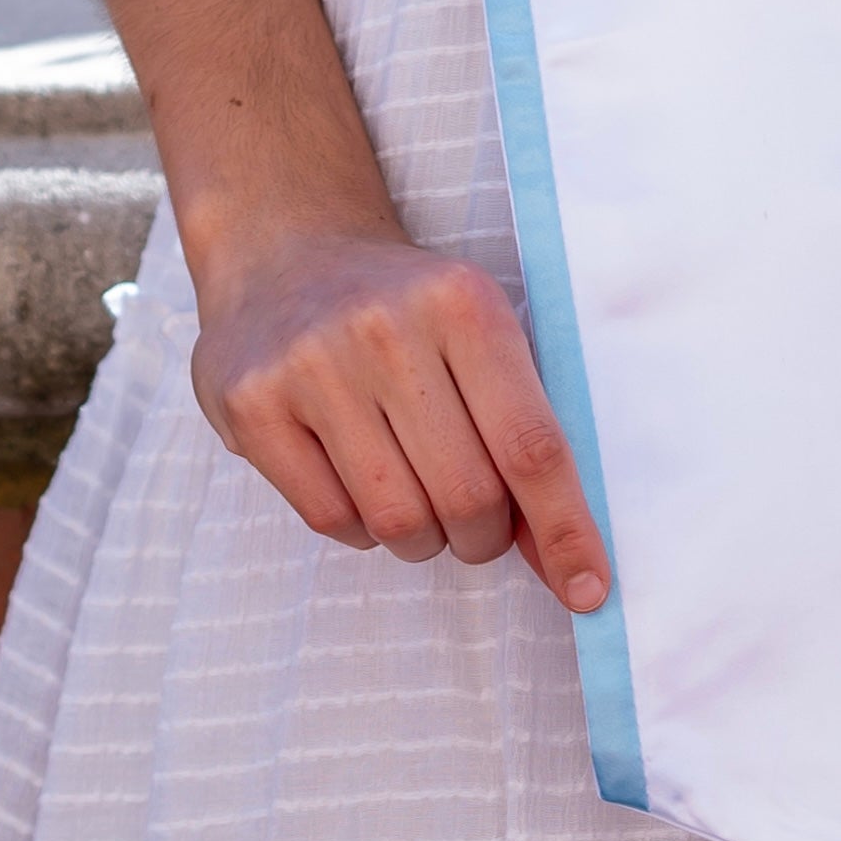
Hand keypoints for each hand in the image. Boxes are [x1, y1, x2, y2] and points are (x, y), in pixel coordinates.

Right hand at [191, 221, 615, 615]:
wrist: (287, 251)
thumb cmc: (406, 312)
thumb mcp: (478, 334)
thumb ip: (525, 436)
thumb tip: (571, 564)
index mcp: (463, 302)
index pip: (531, 444)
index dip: (564, 528)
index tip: (588, 589)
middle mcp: (385, 327)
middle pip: (467, 496)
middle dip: (484, 534)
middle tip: (476, 516)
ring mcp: (311, 364)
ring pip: (398, 520)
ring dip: (422, 536)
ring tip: (414, 489)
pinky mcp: (252, 404)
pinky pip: (332, 520)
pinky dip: (360, 526)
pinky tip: (357, 476)